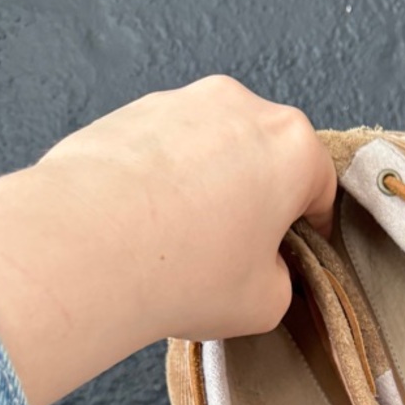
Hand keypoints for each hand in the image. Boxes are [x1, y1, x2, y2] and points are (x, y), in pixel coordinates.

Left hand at [0, 77, 336, 404]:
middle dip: (257, 199)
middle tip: (237, 251)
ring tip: (181, 241)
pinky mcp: (127, 111)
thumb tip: (263, 268)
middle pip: (265, 157)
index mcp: (292, 147)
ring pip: (211, 148)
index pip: (319, 186)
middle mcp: (241, 107)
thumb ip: (280, 278)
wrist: (85, 248)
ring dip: (208, 185)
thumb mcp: (265, 303)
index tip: (296, 253)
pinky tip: (143, 225)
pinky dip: (161, 179)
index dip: (311, 227)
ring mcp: (179, 102)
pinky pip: (162, 148)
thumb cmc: (187, 273)